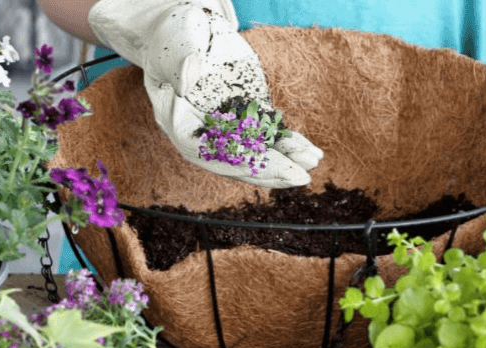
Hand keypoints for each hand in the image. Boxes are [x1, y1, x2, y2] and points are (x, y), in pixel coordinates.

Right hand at [89, 0, 322, 187]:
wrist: (191, 32)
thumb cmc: (177, 35)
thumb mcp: (174, 44)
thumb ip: (178, 62)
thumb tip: (188, 74)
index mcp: (179, 122)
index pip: (208, 149)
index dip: (235, 159)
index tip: (261, 162)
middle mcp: (205, 134)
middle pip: (237, 160)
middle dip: (268, 169)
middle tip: (299, 177)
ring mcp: (230, 129)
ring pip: (258, 153)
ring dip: (286, 160)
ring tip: (311, 161)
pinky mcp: (249, 120)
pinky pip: (270, 138)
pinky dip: (289, 145)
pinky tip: (310, 153)